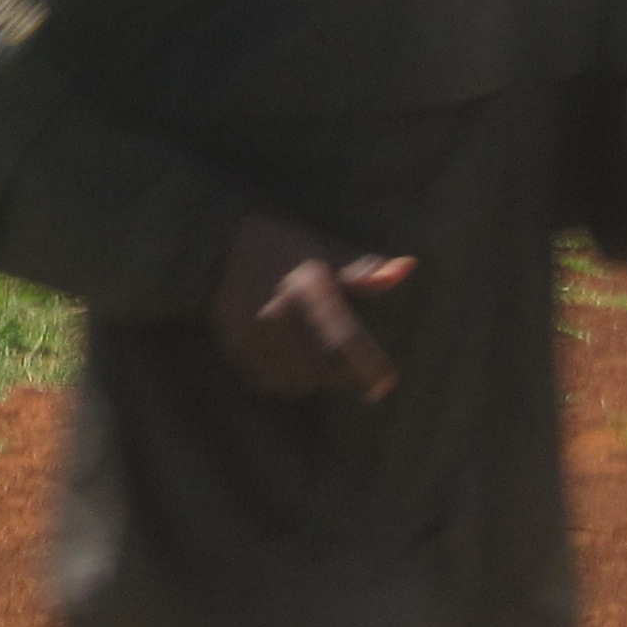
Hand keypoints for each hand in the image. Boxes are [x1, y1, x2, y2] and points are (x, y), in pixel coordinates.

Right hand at [208, 211, 416, 402]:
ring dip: (316, 378)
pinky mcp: (234, 349)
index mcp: (303, 290)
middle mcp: (273, 316)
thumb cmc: (286, 248)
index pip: (342, 341)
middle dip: (345, 375)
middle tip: (360, 375)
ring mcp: (249, 336)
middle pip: (322, 368)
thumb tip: (407, 267)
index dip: (366, 369)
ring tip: (320, 357)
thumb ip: (364, 271)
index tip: (385, 384)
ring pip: (296, 380)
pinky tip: (294, 360)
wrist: (219, 242)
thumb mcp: (325, 252)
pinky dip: (288, 378)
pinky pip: (270, 382)